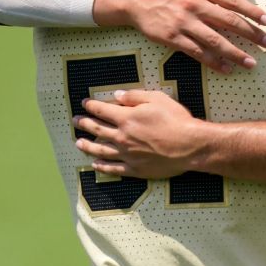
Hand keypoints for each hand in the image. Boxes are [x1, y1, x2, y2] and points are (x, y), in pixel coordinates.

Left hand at [73, 90, 205, 178]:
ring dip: (87, 146)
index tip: (84, 103)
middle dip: (84, 123)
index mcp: (127, 118)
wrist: (189, 146)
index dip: (91, 106)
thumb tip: (116, 95)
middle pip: (97, 130)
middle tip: (75, 121)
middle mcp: (122, 137)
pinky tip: (95, 164)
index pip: (102, 110)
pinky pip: (113, 168)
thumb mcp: (158, 99)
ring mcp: (127, 155)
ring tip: (78, 143)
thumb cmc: (176, 120)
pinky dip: (102, 166)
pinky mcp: (134, 169)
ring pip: (100, 150)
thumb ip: (135, 96)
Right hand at [92, 0, 265, 72]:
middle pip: (229, 22)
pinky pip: (197, 52)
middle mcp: (194, 5)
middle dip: (251, 34)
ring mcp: (184, 23)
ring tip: (251, 63)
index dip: (253, 11)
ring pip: (215, 40)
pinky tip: (226, 69)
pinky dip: (213, 61)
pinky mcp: (173, 38)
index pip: (233, 1)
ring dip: (235, 53)